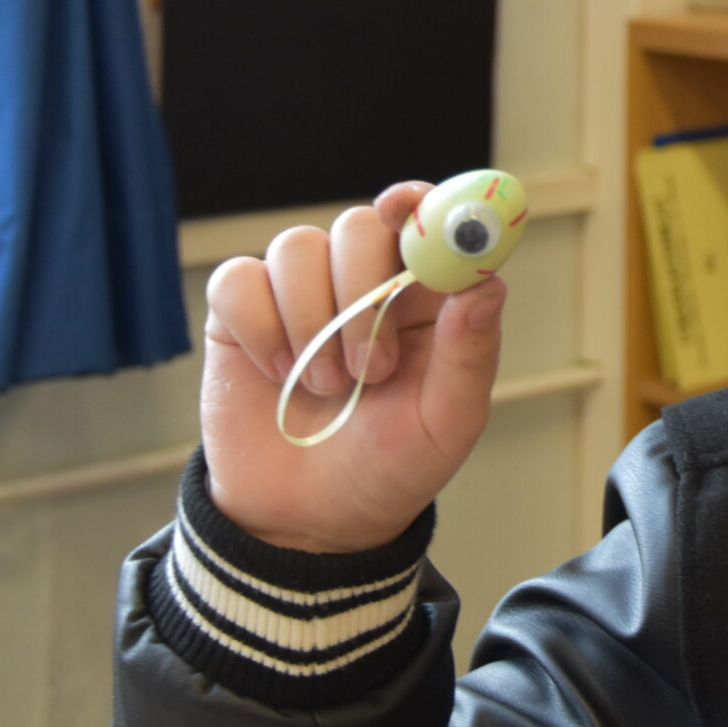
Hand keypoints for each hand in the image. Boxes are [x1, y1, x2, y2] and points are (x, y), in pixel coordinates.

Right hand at [198, 182, 506, 552]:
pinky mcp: (241, 314)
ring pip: (296, 247)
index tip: (404, 209)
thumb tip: (488, 284)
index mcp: (425, 298)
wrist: (310, 521)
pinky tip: (278, 374)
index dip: (420, 204)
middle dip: (361, 290)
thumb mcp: (447, 422)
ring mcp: (301, 293)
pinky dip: (260, 326)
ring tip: (326, 388)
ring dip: (311, 321)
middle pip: (359, 226)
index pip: (426, 221)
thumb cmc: (390, 468)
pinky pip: (239, 279)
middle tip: (368, 371)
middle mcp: (364, 282)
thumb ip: (469, 352)